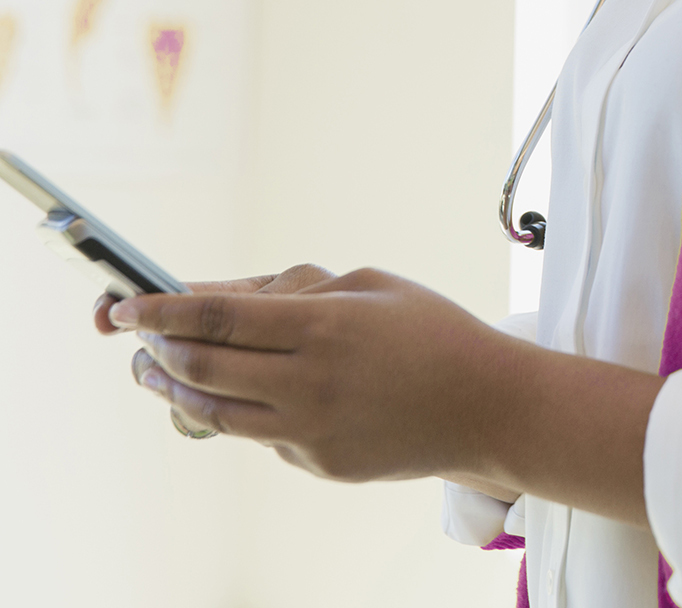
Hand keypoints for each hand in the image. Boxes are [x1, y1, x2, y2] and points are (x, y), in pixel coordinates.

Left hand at [108, 267, 520, 482]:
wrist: (487, 406)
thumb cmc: (431, 330)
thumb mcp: (367, 285)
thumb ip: (294, 289)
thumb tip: (224, 298)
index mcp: (322, 326)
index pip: (216, 317)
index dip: (161, 311)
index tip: (125, 305)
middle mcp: (308, 383)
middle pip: (204, 367)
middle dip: (157, 350)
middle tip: (134, 336)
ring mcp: (310, 432)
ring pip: (215, 413)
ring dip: (174, 390)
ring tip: (154, 372)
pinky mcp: (318, 464)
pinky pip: (258, 436)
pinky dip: (232, 411)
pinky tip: (228, 393)